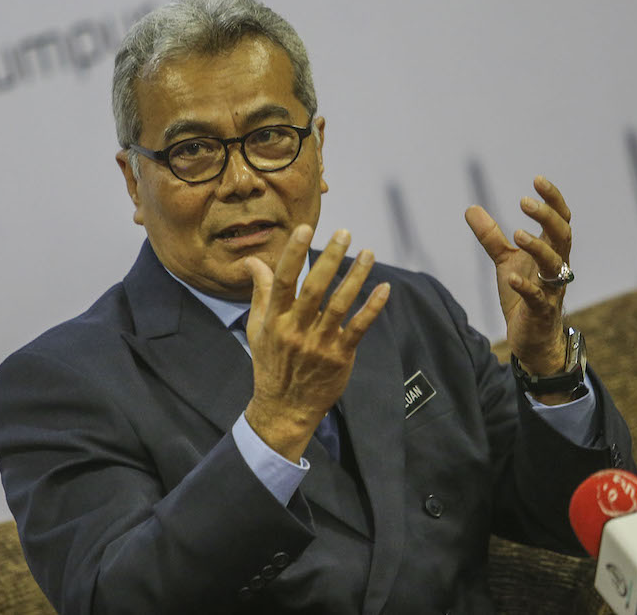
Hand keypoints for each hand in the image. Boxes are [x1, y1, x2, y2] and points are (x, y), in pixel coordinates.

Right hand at [242, 225, 389, 461]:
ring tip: (367, 253)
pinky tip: (384, 288)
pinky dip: (372, 308)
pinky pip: (358, 328)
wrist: (284, 408)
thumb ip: (260, 292)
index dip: (294, 254)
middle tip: (344, 233)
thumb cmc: (270, 363)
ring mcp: (319, 343)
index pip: (283, 281)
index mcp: (275, 320)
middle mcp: (296, 329)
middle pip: (315, 289)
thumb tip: (252, 261)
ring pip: (340, 305)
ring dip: (356, 277)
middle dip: (330, 258)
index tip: (304, 229)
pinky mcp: (340, 356)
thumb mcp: (257, 328)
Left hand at [465, 176, 572, 376]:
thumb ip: (491, 237)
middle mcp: (558, 267)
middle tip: (524, 202)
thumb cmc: (523, 295)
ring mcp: (552, 290)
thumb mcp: (505, 261)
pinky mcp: (540, 312)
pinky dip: (525, 286)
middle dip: (547, 217)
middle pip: (562, 236)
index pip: (560, 220)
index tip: (537, 180)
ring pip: (555, 265)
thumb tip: (470, 208)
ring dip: (538, 249)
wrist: (532, 338)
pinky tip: (510, 277)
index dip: (553, 200)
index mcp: (552, 252)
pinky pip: (537, 298)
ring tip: (518, 234)